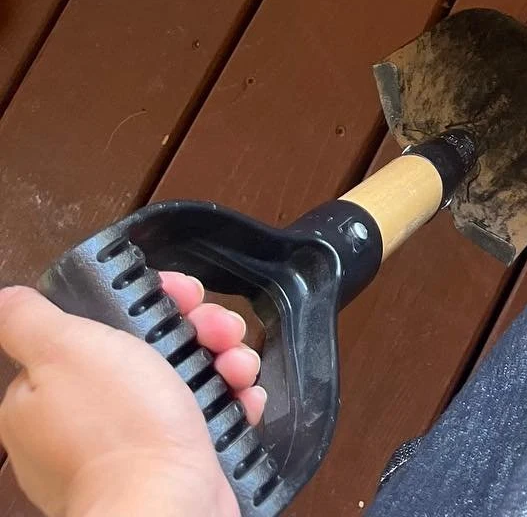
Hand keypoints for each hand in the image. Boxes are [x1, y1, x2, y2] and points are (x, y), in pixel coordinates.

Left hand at [0, 273, 264, 516]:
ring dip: (219, 358)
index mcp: (48, 396)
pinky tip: (241, 394)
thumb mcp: (62, 351)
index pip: (96, 327)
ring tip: (234, 364)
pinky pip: (205, 414)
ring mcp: (134, 444)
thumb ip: (28, 321)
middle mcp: (88, 422)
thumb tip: (9, 300)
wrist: (168, 505)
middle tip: (211, 328)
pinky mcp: (173, 461)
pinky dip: (229, 399)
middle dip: (193, 328)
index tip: (172, 294)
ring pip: (184, 376)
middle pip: (148, 347)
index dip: (141, 301)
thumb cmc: (118, 433)